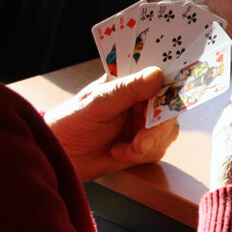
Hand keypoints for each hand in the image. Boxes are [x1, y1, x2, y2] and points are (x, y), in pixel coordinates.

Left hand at [45, 68, 179, 181]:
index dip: (170, 87)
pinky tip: (120, 153)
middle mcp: (140, 102)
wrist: (60, 157)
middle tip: (140, 143)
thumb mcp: (97, 103)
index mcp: (128, 84)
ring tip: (123, 150)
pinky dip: (142, 155)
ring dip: (149, 144)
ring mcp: (144, 123)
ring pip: (168, 131)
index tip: (170, 100)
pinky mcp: (144, 145)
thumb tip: (156, 74)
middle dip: (157, 128)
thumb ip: (127, 90)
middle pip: (169, 109)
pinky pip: (159, 149)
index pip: (160, 79)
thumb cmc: (70, 124)